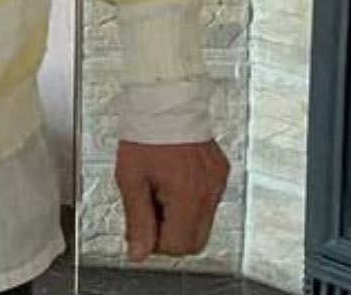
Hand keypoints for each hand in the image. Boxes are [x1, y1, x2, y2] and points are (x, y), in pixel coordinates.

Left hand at [115, 139, 229, 261]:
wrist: (165, 96)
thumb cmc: (145, 131)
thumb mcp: (130, 178)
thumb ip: (137, 219)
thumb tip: (139, 252)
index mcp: (188, 195)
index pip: (180, 246)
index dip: (156, 242)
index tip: (142, 226)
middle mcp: (209, 191)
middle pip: (196, 241)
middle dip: (170, 234)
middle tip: (149, 209)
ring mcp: (218, 181)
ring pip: (203, 221)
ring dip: (179, 216)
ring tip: (159, 187)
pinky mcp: (220, 171)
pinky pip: (208, 200)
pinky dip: (190, 200)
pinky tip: (172, 178)